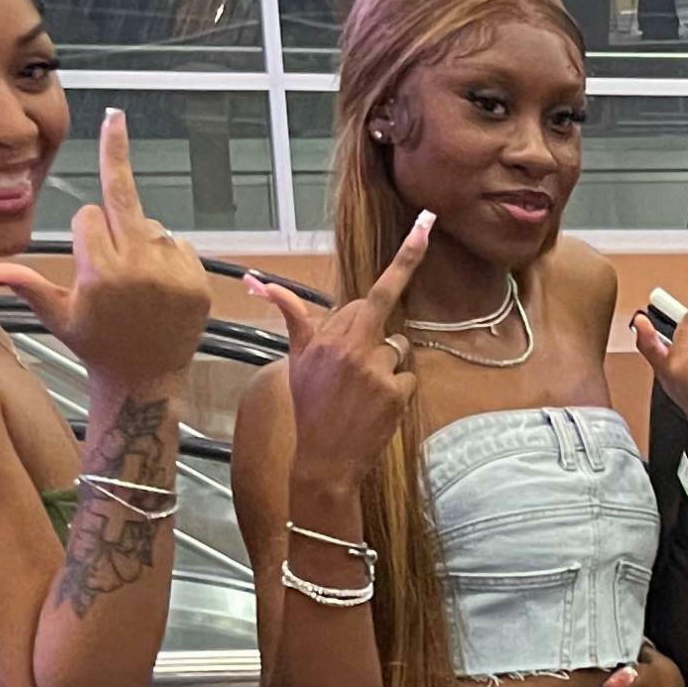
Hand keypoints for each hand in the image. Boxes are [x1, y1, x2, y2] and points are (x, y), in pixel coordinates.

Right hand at [0, 108, 210, 394]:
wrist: (145, 383)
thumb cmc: (96, 347)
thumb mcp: (57, 316)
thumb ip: (22, 284)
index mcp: (99, 274)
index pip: (88, 216)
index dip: (85, 232)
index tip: (87, 257)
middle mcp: (137, 270)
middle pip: (123, 197)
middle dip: (115, 153)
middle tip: (115, 116)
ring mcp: (172, 276)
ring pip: (151, 225)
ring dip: (141, 240)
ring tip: (138, 284)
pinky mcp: (198, 283)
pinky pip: (180, 244)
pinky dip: (168, 255)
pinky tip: (160, 286)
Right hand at [244, 205, 434, 493]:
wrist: (324, 460)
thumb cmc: (310, 406)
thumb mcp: (296, 359)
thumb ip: (293, 317)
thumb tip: (261, 282)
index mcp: (331, 336)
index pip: (374, 293)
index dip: (406, 259)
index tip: (427, 226)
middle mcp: (355, 347)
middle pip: (381, 317)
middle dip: (371, 332)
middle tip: (350, 366)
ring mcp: (378, 370)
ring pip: (399, 347)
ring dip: (386, 363)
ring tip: (361, 390)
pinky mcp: (396, 392)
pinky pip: (408, 375)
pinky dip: (397, 388)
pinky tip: (376, 405)